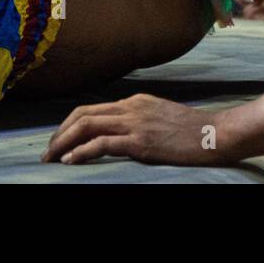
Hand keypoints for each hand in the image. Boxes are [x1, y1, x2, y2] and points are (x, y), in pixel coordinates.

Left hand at [43, 94, 234, 165]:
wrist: (215, 134)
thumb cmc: (192, 131)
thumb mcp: (160, 117)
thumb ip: (139, 120)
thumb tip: (119, 133)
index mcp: (134, 101)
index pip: (91, 109)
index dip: (69, 124)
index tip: (59, 141)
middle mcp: (131, 107)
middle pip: (83, 115)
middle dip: (60, 133)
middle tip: (48, 152)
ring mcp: (135, 123)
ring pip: (87, 126)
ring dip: (65, 143)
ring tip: (52, 158)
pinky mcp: (141, 141)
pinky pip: (103, 144)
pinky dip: (82, 151)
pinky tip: (71, 161)